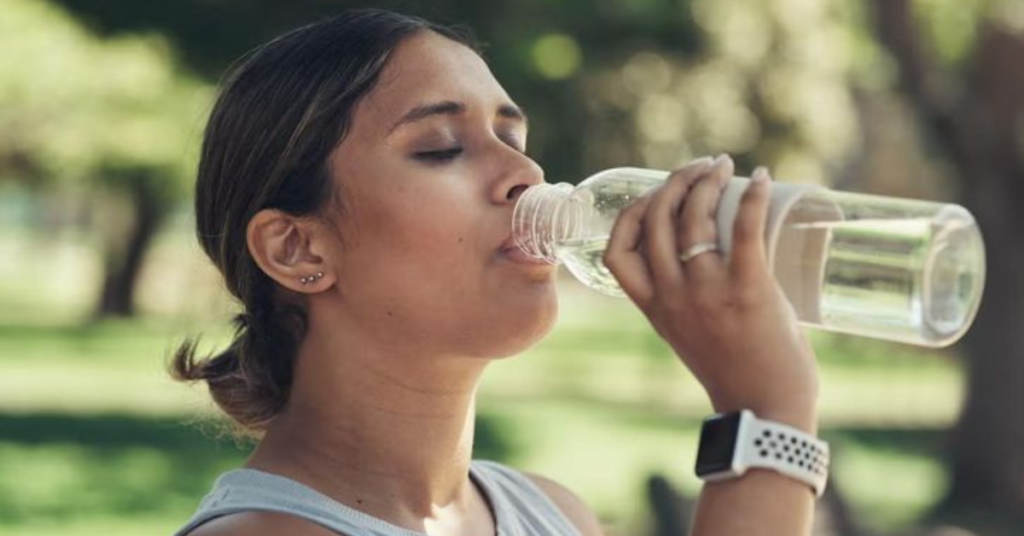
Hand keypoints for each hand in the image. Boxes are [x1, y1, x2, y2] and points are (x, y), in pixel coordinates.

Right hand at [602, 155, 818, 431]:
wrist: (765, 410)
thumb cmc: (735, 371)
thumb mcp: (687, 334)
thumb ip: (684, 300)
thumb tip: (705, 253)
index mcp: (653, 307)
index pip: (616, 250)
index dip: (630, 213)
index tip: (655, 194)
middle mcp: (672, 295)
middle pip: (655, 219)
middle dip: (674, 181)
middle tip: (701, 168)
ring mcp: (707, 292)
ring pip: (693, 218)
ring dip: (707, 181)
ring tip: (724, 166)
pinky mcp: (748, 290)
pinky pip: (744, 230)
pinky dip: (753, 197)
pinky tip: (762, 177)